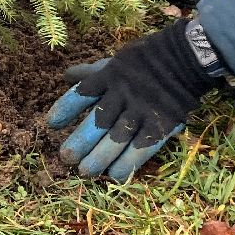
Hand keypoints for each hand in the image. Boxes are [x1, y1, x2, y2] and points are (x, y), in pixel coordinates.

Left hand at [45, 20, 219, 180]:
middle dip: (81, 140)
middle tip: (67, 157)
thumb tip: (66, 75)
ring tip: (86, 171)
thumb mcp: (115, 61)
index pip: (81, 93)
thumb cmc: (144, 61)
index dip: (65, 108)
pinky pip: (142, 147)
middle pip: (98, 121)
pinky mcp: (161, 124)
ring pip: (118, 138)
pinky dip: (128, 162)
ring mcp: (142, 110)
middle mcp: (122, 94)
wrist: (183, 59)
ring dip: (100, 157)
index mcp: (108, 76)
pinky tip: (116, 174)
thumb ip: (92, 72)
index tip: (51, 123)